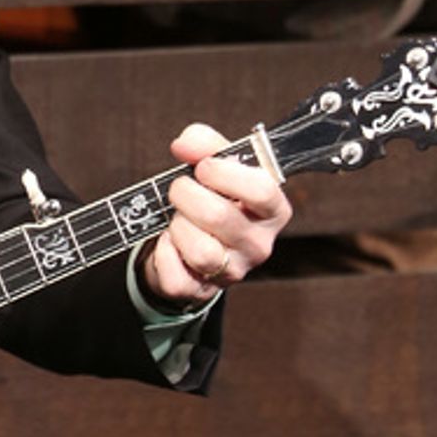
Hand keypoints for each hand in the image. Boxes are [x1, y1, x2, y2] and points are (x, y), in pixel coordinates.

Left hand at [140, 123, 291, 309]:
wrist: (192, 246)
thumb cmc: (211, 200)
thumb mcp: (215, 167)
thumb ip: (205, 146)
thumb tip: (184, 145)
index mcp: (272, 211)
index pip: (262, 190)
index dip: (225, 173)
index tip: (204, 167)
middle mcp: (259, 244)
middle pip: (219, 216)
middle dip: (186, 195)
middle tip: (179, 189)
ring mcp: (232, 272)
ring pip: (200, 251)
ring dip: (178, 226)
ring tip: (179, 219)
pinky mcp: (202, 291)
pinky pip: (176, 276)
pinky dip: (163, 254)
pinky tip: (169, 241)